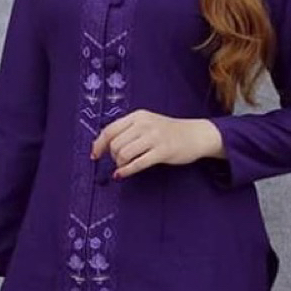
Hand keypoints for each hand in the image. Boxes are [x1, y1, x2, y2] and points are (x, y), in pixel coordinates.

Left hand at [90, 110, 224, 178]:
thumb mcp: (148, 123)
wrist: (196, 135)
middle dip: (112, 156)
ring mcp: (154, 138)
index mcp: (138, 116)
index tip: (94, 155)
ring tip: (124, 166)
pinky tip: (122, 175)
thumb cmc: (169, 131)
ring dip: (120, 164)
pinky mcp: (162, 152)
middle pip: (115, 143)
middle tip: (118, 161)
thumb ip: (129, 130)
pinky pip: (137, 163)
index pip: (110, 129)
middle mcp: (144, 124)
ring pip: (123, 153)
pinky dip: (126, 171)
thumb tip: (104, 144)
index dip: (99, 144)